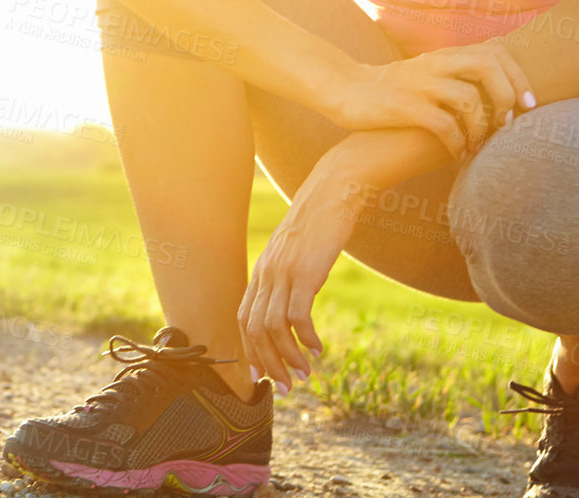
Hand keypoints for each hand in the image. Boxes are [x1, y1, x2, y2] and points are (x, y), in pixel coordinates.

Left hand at [237, 152, 358, 393]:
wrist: (333, 191)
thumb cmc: (319, 224)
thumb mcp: (296, 252)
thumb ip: (288, 277)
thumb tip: (291, 308)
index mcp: (262, 271)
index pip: (244, 319)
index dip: (250, 351)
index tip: (262, 376)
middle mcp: (266, 274)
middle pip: (255, 330)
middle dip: (269, 364)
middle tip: (287, 387)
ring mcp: (284, 272)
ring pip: (274, 328)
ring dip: (288, 357)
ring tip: (305, 374)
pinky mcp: (305, 271)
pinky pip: (298, 315)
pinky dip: (306, 338)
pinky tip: (318, 348)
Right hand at [328, 41, 535, 159]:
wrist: (344, 90)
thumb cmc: (389, 90)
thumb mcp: (425, 73)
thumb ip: (454, 74)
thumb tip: (492, 89)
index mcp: (443, 55)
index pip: (494, 50)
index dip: (518, 75)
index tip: (528, 103)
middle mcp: (434, 64)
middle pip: (487, 66)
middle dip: (508, 95)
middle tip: (512, 123)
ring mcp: (419, 84)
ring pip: (469, 98)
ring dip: (482, 127)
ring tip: (480, 145)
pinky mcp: (405, 107)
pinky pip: (443, 124)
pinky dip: (457, 142)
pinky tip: (457, 155)